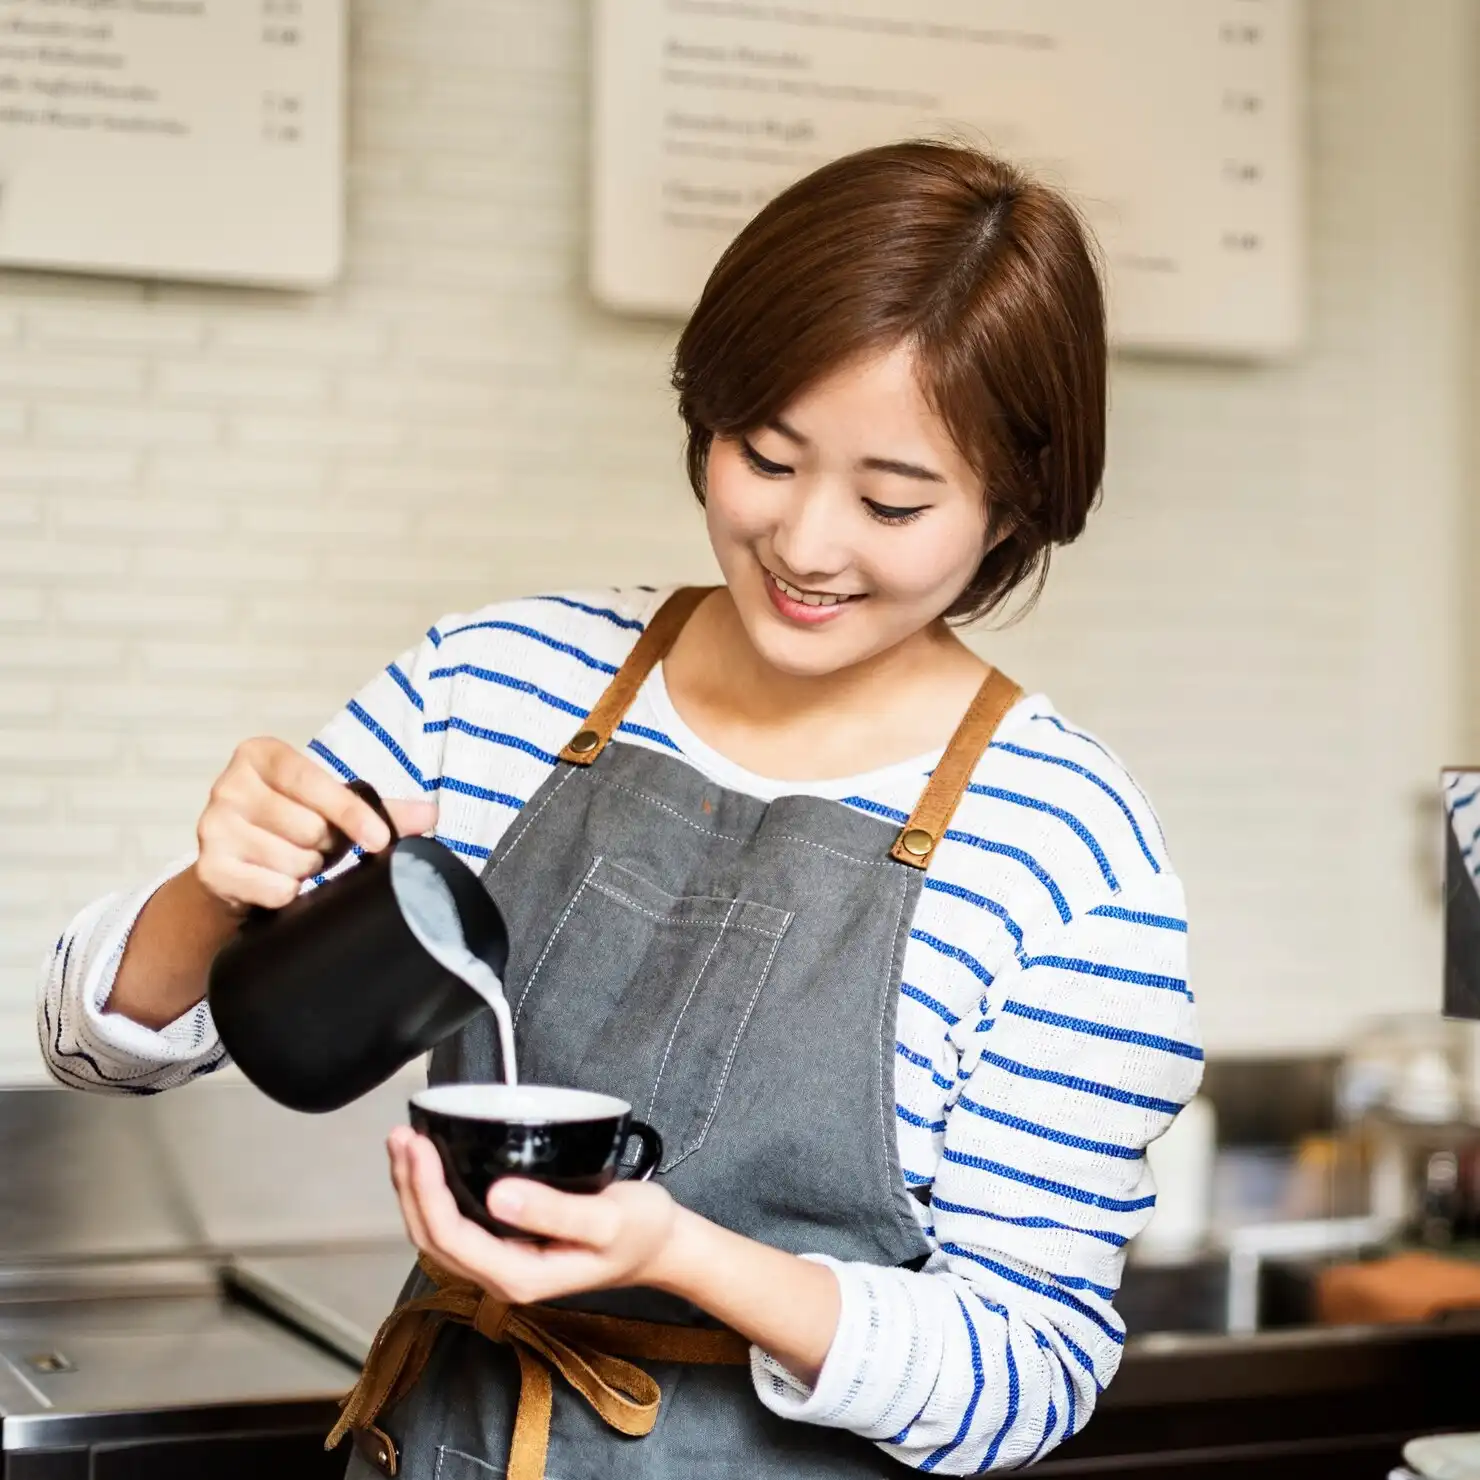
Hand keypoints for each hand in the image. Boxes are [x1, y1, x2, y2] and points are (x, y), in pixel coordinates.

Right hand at [194, 738, 437, 911]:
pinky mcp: (209, 869)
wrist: (232, 871)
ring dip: (307, 870)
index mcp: (260, 756)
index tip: (379, 839)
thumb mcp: (329, 808)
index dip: (351, 813)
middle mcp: (228, 786)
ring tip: (295, 860)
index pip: (312, 781)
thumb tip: (431, 814)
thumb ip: (379, 807)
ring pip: (294, 861)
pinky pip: (275, 889)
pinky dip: (287, 892)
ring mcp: (212, 828)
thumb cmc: (288, 828)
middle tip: (317, 845)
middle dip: (326, 845)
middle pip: (308, 827)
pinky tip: (275, 881)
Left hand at [387, 1127, 680, 1305]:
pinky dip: (436, 1192)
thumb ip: (555, 1211)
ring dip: (415, 1189)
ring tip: (405, 1143)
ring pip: (439, 1232)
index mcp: (519, 1275)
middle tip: (401, 1134)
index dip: (425, 1191)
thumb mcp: (608, 1219)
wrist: (662, 1247)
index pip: (451, 1236)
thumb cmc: (640, 1231)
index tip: (419, 1144)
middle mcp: (502, 1275)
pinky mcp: (508, 1244)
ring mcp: (502, 1262)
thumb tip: (499, 1195)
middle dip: (409, 1186)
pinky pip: (457, 1224)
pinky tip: (434, 1164)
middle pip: (433, 1237)